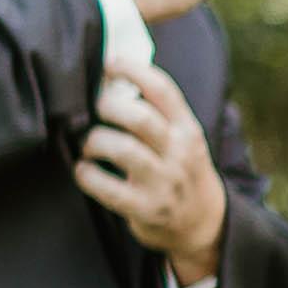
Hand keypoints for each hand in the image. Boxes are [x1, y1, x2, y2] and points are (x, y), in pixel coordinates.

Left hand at [73, 62, 227, 284]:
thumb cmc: (181, 171)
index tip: (110, 64)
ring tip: (91, 144)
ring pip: (122, 149)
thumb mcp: (184, 139)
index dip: (133, 70)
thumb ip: (158, 113)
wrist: (203, 223)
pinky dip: (87, 175)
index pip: (163, 90)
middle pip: (140, 118)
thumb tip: (111, 80)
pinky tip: (84, 170)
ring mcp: (164, 183)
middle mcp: (179, 154)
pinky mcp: (146, 208)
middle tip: (98, 109)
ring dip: (96, 141)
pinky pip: (108, 188)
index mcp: (188, 130)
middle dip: (109, 105)